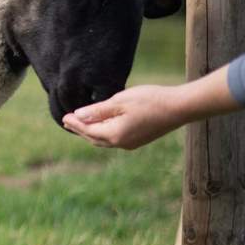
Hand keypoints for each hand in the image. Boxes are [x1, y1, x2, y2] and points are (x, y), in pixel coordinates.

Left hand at [63, 85, 185, 149]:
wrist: (180, 107)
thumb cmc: (150, 100)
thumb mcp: (120, 101)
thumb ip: (98, 110)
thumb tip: (78, 116)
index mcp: (115, 134)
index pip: (88, 130)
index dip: (75, 123)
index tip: (64, 116)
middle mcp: (122, 143)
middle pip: (94, 138)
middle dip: (80, 129)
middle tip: (68, 121)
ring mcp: (132, 143)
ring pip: (105, 140)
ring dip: (91, 132)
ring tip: (81, 124)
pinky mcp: (140, 139)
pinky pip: (115, 139)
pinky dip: (104, 133)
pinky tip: (103, 126)